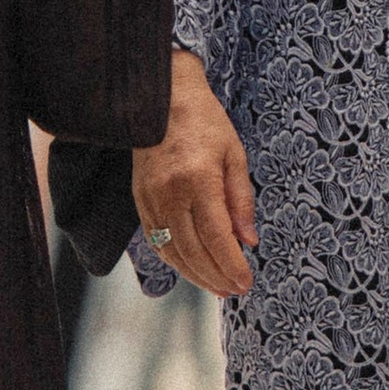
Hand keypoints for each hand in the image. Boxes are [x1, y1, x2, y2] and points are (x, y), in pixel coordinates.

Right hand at [131, 52, 257, 295]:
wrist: (163, 99)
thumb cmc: (205, 122)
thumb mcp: (235, 155)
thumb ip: (241, 200)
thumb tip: (249, 241)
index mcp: (198, 179)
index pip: (216, 236)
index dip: (231, 264)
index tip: (246, 282)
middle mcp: (170, 193)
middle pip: (193, 250)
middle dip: (216, 276)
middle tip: (235, 290)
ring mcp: (150, 198)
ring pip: (171, 251)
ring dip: (195, 275)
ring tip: (217, 287)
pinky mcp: (139, 199)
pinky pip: (156, 240)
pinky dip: (174, 260)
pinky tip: (191, 268)